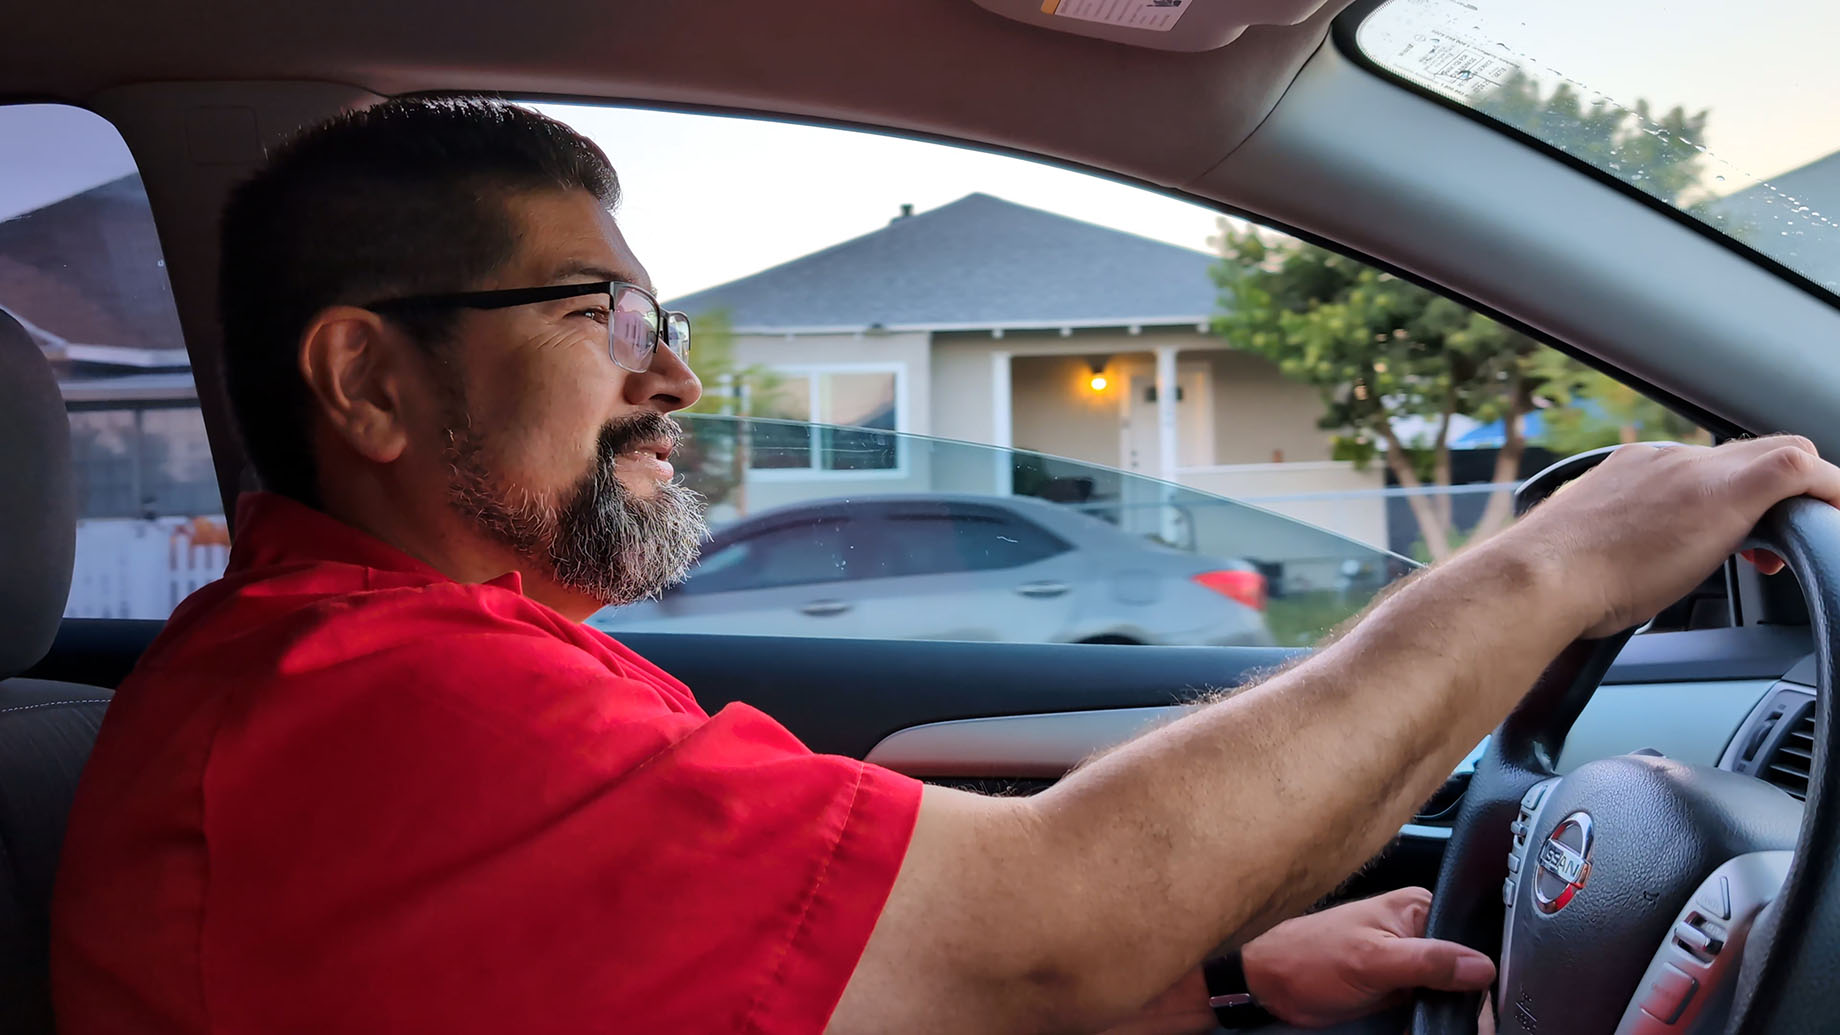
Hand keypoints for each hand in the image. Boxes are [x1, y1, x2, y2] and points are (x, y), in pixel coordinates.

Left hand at [1239, 887, 1494, 1027]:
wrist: (1273, 984)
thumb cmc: (1309, 958)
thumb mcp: (1374, 960)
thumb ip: (1429, 961)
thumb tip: (1480, 965)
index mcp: (1416, 907)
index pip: (1469, 933)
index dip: (1480, 964)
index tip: (1481, 992)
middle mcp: (1415, 929)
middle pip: (1463, 963)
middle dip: (1464, 991)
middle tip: (1452, 1009)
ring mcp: (1408, 958)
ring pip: (1449, 987)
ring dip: (1448, 1005)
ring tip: (1428, 1010)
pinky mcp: (1398, 984)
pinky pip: (1430, 1001)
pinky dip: (1432, 1013)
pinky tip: (1426, 1020)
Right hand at [1492, 436, 1839, 637]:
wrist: (1540, 577)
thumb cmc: (1549, 582)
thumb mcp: (1580, 556)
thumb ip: (1603, 550)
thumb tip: (1602, 582)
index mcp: (1628, 472)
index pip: (1698, 470)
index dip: (1724, 499)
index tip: (1729, 544)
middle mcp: (1664, 460)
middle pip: (1745, 455)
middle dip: (1772, 494)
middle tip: (1773, 544)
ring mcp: (1694, 471)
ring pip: (1777, 459)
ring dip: (1796, 498)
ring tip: (1790, 545)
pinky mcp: (1726, 491)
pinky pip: (1800, 470)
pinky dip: (1828, 491)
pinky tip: (1833, 517)